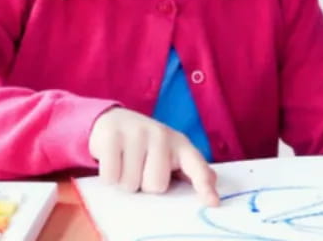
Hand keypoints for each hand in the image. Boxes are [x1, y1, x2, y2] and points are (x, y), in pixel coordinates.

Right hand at [88, 107, 219, 205]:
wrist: (113, 121)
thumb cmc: (146, 146)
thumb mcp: (169, 154)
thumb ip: (189, 170)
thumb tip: (212, 185)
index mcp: (180, 144)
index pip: (196, 165)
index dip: (204, 185)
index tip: (213, 202)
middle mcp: (161, 135)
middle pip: (157, 185)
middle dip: (145, 184)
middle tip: (141, 168)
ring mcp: (137, 133)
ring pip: (131, 184)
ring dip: (125, 181)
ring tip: (126, 163)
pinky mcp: (113, 136)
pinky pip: (111, 176)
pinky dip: (109, 176)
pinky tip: (114, 160)